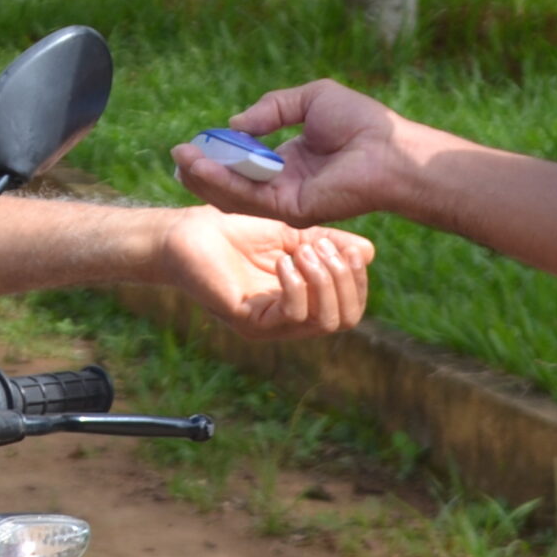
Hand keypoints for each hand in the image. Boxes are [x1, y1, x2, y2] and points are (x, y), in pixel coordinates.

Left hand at [159, 209, 373, 338]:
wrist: (188, 233)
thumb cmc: (234, 231)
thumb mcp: (292, 232)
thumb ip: (327, 242)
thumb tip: (368, 252)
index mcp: (303, 301)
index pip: (350, 308)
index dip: (357, 279)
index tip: (349, 247)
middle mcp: (290, 319)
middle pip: (345, 320)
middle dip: (345, 280)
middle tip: (323, 247)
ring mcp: (270, 325)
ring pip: (323, 321)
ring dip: (323, 280)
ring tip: (303, 250)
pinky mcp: (249, 322)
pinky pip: (291, 315)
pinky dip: (297, 285)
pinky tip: (282, 260)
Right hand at [170, 81, 421, 227]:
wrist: (390, 148)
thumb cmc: (362, 122)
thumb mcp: (310, 99)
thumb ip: (271, 108)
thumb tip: (235, 125)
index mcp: (291, 162)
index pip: (246, 164)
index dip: (220, 155)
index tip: (195, 143)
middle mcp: (286, 184)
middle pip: (234, 184)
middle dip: (203, 171)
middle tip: (177, 155)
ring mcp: (287, 201)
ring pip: (235, 195)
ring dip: (206, 178)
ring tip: (181, 159)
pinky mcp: (292, 210)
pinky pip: (249, 199)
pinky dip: (224, 183)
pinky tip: (204, 167)